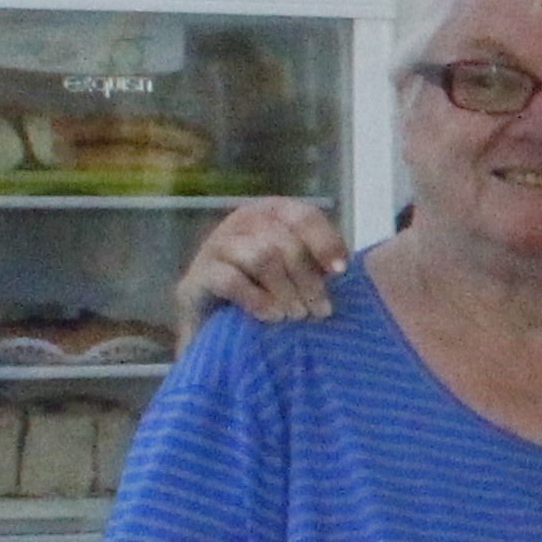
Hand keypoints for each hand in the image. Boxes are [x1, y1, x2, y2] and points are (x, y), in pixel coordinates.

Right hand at [175, 198, 347, 332]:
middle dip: (308, 279)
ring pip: (261, 256)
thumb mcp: (297, 273)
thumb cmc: (266, 295)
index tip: (341, 271)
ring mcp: (214, 248)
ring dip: (286, 290)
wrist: (214, 328)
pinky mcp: (194, 278)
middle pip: (284, 241)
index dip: (325, 241)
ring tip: (296, 316)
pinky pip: (229, 280)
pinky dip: (257, 300)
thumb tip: (346, 267)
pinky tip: (271, 317)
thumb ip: (317, 263)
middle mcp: (240, 223)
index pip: (303, 215)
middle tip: (320, 311)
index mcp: (268, 214)